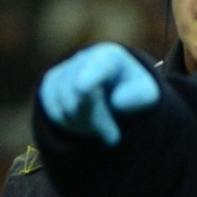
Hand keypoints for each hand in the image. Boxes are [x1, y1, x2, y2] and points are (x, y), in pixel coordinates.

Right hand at [38, 43, 158, 145]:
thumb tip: (118, 102)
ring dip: (81, 125)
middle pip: (78, 93)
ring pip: (62, 104)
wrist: (113, 91)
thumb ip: (140, 97)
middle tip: (113, 140)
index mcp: (110, 57)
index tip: (82, 88)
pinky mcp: (49, 85)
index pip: (97, 67)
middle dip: (95, 120)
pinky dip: (66, 124)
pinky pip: (51, 110)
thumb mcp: (147, 95)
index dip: (88, 76)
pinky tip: (82, 126)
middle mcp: (82, 58)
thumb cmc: (132, 92)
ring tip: (100, 131)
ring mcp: (63, 70)